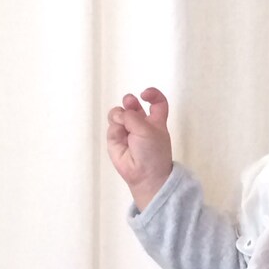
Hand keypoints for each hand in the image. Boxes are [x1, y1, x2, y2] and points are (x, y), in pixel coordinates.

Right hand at [107, 87, 172, 209]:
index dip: (152, 94)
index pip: (157, 103)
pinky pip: (112, 126)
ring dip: (119, 115)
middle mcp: (141, 124)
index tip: (145, 94)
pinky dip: (115, 129)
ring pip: (118, 113)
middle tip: (129, 103)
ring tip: (123, 125)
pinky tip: (120, 138)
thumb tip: (120, 114)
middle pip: (132, 105)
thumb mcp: (148, 129)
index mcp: (156, 121)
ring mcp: (127, 131)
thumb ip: (133, 116)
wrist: (144, 175)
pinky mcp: (116, 139)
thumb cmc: (153, 153)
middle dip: (129, 100)